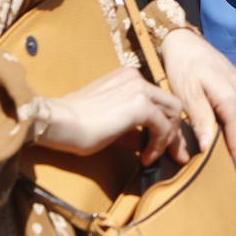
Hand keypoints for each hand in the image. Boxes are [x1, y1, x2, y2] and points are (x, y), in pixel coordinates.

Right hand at [36, 67, 184, 165]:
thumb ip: (130, 127)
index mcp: (128, 78)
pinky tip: (146, 158)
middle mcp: (137, 78)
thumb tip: (145, 142)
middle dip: (176, 133)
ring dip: (170, 140)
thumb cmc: (75, 125)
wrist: (58, 122)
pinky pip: (163, 127)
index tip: (166, 146)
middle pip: (171, 105)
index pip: (159, 99)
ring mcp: (139, 89)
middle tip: (176, 156)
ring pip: (173, 113)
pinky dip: (160, 145)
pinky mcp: (139, 105)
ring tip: (156, 158)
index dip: (166, 123)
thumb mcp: (109, 121)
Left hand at [159, 28, 235, 197]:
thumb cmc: (182, 67)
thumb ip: (200, 119)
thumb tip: (208, 147)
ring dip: (227, 141)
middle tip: (229, 185)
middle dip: (233, 159)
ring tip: (210, 153)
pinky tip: (216, 133)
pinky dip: (227, 129)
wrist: (186, 43)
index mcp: (231, 98)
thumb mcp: (186, 93)